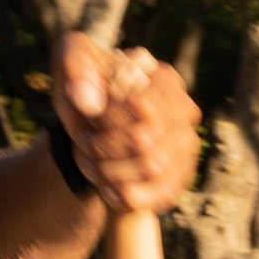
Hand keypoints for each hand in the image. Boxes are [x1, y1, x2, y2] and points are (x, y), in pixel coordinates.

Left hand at [57, 30, 198, 218]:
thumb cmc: (86, 88)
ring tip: (89, 165)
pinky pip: (162, 195)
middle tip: (83, 146)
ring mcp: (188, 146)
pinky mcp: (182, 176)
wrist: (95, 126)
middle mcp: (185, 111)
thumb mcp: (71, 62)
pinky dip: (128, 196)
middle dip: (104, 148)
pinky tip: (107, 189)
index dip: (106, 121)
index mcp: (164, 78)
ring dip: (111, 172)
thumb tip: (89, 103)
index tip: (86, 120)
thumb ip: (75, 66)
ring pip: (152, 170)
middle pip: (144, 142)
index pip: (140, 107)